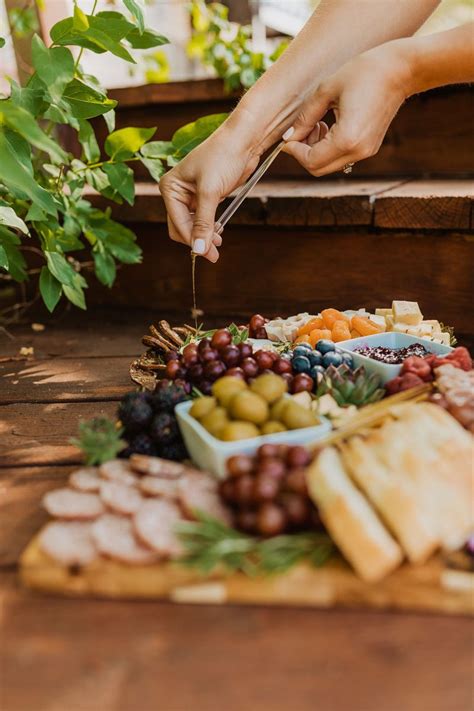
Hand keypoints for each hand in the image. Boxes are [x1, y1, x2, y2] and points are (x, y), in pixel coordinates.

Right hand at [159, 123, 259, 261]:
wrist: (243, 141)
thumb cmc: (223, 156)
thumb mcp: (210, 191)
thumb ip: (203, 222)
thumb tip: (198, 249)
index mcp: (170, 187)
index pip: (177, 222)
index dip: (192, 239)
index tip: (207, 253)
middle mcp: (176, 192)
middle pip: (182, 227)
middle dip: (197, 240)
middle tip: (213, 255)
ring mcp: (190, 196)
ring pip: (192, 226)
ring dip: (204, 237)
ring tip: (217, 247)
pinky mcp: (205, 197)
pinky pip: (202, 219)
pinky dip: (209, 229)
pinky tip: (218, 235)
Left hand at [282, 41, 412, 175]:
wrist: (401, 70)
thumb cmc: (364, 72)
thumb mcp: (326, 90)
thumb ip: (305, 117)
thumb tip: (289, 136)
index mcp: (347, 138)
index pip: (310, 161)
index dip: (294, 151)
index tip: (288, 136)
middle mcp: (358, 151)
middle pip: (318, 169)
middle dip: (304, 153)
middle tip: (303, 129)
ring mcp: (365, 152)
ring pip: (328, 165)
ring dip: (316, 150)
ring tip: (318, 124)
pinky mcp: (369, 148)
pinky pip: (341, 157)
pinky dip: (329, 148)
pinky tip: (330, 126)